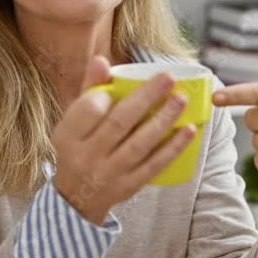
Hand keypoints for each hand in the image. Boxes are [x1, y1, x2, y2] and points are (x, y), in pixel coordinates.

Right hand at [52, 57, 196, 224]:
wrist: (76, 197)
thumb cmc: (78, 147)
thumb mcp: (73, 121)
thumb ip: (89, 90)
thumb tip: (102, 60)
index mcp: (69, 136)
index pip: (85, 111)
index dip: (103, 95)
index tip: (121, 83)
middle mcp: (87, 156)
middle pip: (118, 123)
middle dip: (145, 98)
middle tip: (168, 78)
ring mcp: (109, 173)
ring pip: (139, 144)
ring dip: (163, 120)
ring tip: (180, 100)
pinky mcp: (129, 186)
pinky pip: (153, 165)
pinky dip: (172, 148)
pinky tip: (188, 130)